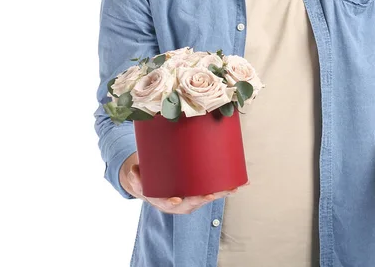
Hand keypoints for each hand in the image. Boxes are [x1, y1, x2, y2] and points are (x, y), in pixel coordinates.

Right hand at [119, 152, 249, 213]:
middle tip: (213, 193)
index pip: (169, 204)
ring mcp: (191, 197)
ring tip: (234, 187)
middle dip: (205, 197)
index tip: (176, 200)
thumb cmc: (147, 178)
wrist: (152, 182)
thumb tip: (134, 170)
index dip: (172, 202)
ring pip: (207, 196)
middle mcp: (180, 202)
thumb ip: (135, 176)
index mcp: (164, 200)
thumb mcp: (137, 177)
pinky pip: (214, 189)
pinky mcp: (199, 190)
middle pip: (193, 202)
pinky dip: (226, 188)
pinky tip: (240, 183)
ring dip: (221, 192)